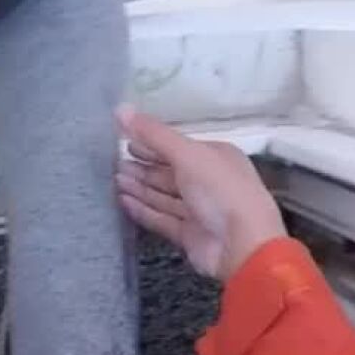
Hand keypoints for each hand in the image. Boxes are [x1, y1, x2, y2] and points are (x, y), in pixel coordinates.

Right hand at [115, 105, 286, 280]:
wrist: (241, 245)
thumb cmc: (220, 191)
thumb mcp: (188, 154)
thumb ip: (153, 134)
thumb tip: (119, 109)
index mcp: (216, 157)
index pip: (178, 147)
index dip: (152, 143)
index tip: (124, 140)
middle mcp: (209, 182)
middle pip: (170, 172)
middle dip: (143, 166)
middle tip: (114, 162)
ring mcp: (200, 210)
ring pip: (164, 195)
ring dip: (140, 187)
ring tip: (114, 179)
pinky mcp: (189, 234)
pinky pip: (162, 218)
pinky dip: (143, 210)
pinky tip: (123, 201)